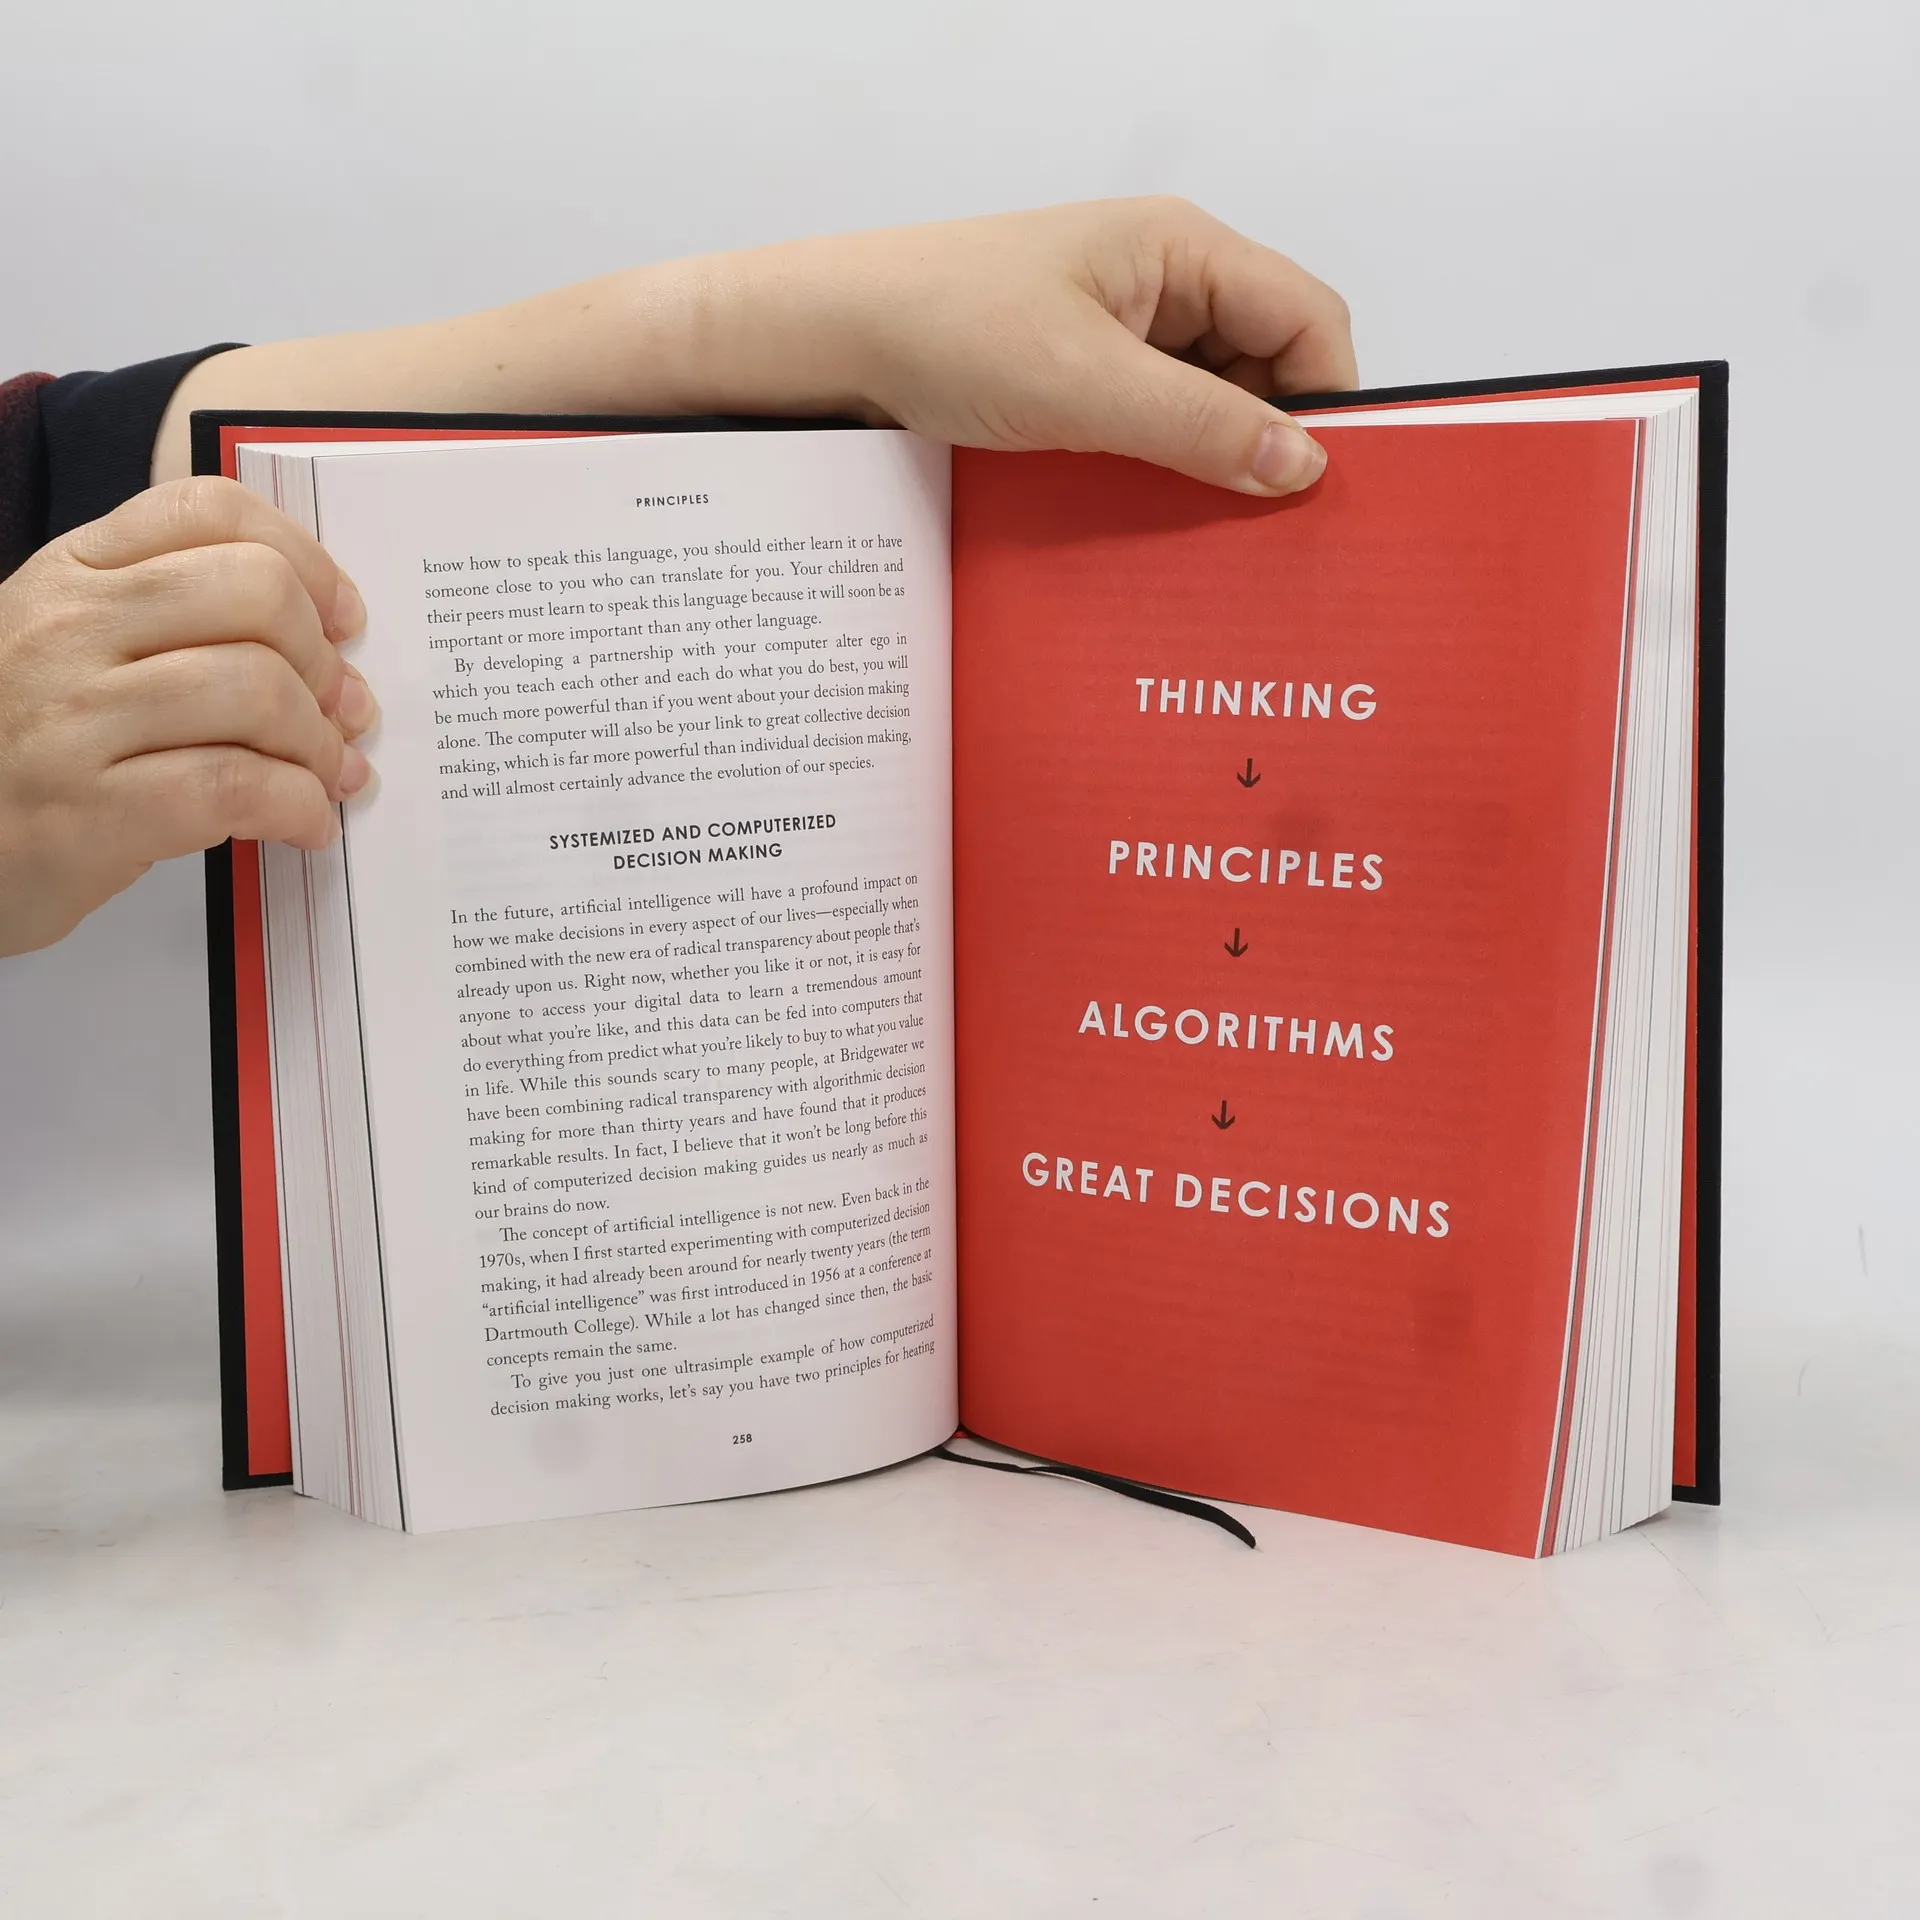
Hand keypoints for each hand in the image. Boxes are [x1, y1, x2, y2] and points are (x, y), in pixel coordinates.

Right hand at [0, 478, 376, 956]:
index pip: (209, 510)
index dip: (307, 561)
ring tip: (325, 776)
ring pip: (256, 689)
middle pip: (255, 593)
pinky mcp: (88, 811)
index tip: (342, 619)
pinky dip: (299, 807)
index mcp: (72, 573)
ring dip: (320, 743)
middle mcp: (68, 628)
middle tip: (340, 710)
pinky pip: (236, 786)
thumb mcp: (78, 654)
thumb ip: (177, 624)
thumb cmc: (27, 751)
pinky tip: (306, 824)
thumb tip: (330, 649)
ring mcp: (72, 718)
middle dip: (324, 659)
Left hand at [725, 197, 1356, 493]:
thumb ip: (1199, 425)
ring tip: (1195, 534)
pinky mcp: (1082, 384)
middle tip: (1259, 532)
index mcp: (1181, 250)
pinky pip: (1152, 432)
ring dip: (1207, 469)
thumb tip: (1300, 465)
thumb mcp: (1083, 385)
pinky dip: (1158, 475)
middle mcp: (1163, 287)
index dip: (1328, 402)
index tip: (1319, 489)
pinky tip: (1144, 521)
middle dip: (1267, 445)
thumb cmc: (941, 326)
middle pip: (1267, 370)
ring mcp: (1121, 337)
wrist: (828, 344)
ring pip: (1208, 409)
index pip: (1308, 319)